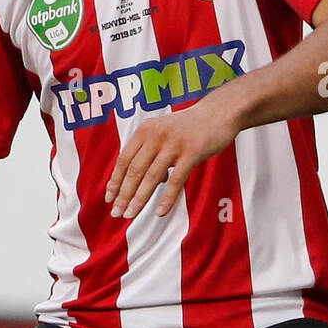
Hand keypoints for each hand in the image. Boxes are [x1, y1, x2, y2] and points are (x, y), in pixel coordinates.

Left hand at [105, 95, 240, 219]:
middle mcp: (156, 136)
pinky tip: (160, 212)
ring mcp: (174, 144)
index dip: (115, 180)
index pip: (124, 159)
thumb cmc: (189, 126)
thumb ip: (150, 153)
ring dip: (139, 199)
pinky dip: (167, 198)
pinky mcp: (192, 152)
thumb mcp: (163, 132)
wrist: (218, 112)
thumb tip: (144, 183)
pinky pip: (176, 180)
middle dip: (124, 194)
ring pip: (152, 177)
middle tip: (117, 212)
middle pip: (135, 170)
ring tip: (131, 214)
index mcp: (145, 130)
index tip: (109, 198)